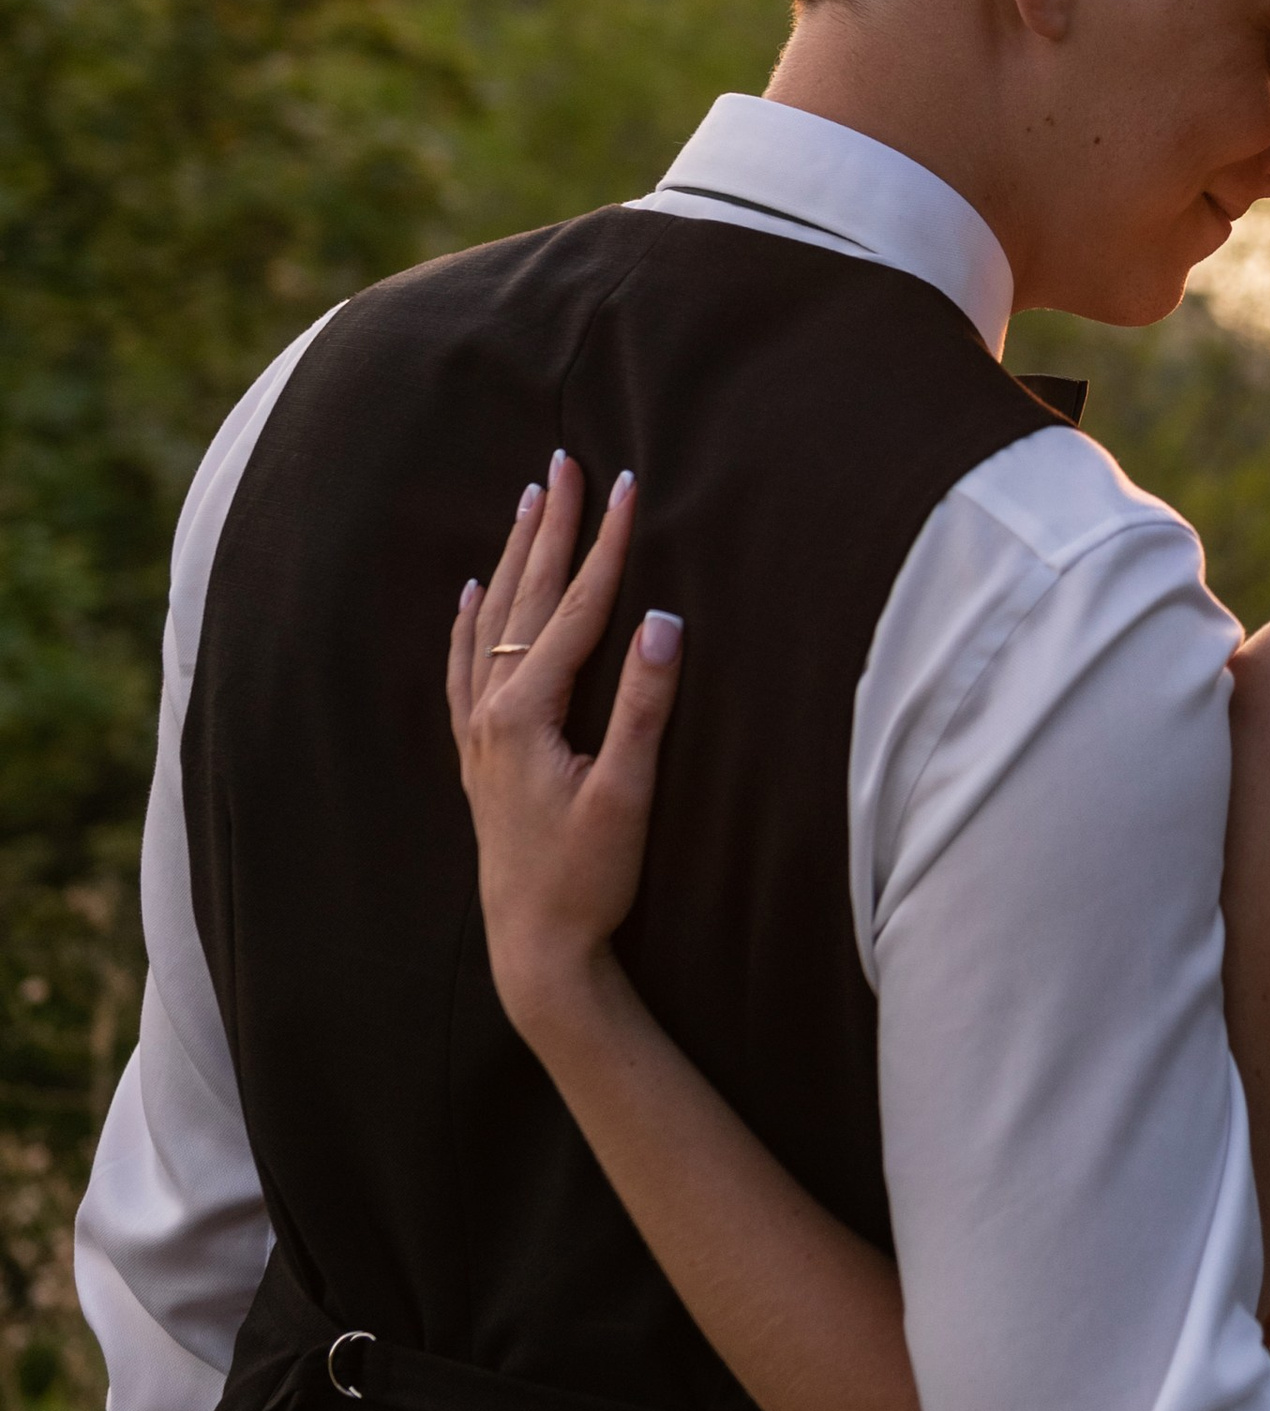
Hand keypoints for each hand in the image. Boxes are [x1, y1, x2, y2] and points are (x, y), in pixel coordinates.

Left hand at [446, 453, 683, 1048]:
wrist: (534, 949)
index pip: (576, 607)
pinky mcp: (478, 754)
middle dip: (549, 526)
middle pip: (525, 597)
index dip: (605, 544)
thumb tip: (663, 621)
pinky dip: (468, 621)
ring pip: (491, 620)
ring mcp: (479, 731)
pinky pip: (464, 666)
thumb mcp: (627, 794)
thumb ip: (644, 706)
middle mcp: (492, 710)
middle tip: (565, 462)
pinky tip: (468, 593)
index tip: (626, 483)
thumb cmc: (588, 878)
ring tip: (527, 501)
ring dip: (512, 557)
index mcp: (528, 712)